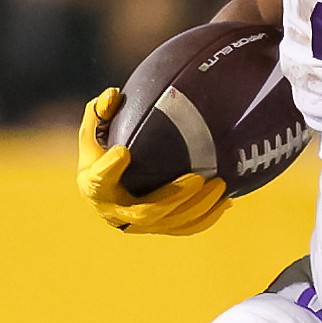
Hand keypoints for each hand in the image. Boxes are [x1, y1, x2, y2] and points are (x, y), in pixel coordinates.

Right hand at [75, 87, 227, 234]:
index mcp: (94, 185)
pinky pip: (185, 229)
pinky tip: (226, 201)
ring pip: (170, 223)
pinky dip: (207, 218)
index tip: (124, 152)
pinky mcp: (159, 228)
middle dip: (174, 197)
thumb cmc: (102, 150)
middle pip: (146, 211)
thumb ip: (100, 112)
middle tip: (198, 178)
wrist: (106, 188)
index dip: (110, 169)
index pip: (99, 180)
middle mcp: (114, 210)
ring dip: (198, 207)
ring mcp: (138, 225)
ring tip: (220, 185)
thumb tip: (113, 94)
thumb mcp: (95, 130)